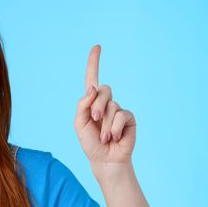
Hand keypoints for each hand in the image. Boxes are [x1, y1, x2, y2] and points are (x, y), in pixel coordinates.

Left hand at [74, 45, 136, 165]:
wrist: (104, 159)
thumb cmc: (90, 143)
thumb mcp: (79, 124)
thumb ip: (82, 105)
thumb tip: (92, 87)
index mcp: (91, 102)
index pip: (92, 79)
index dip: (94, 63)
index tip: (97, 46)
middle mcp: (105, 103)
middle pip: (103, 89)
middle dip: (96, 105)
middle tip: (95, 120)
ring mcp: (118, 109)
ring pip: (111, 105)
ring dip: (104, 124)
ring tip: (103, 137)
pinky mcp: (129, 118)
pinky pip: (121, 115)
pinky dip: (114, 128)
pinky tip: (113, 138)